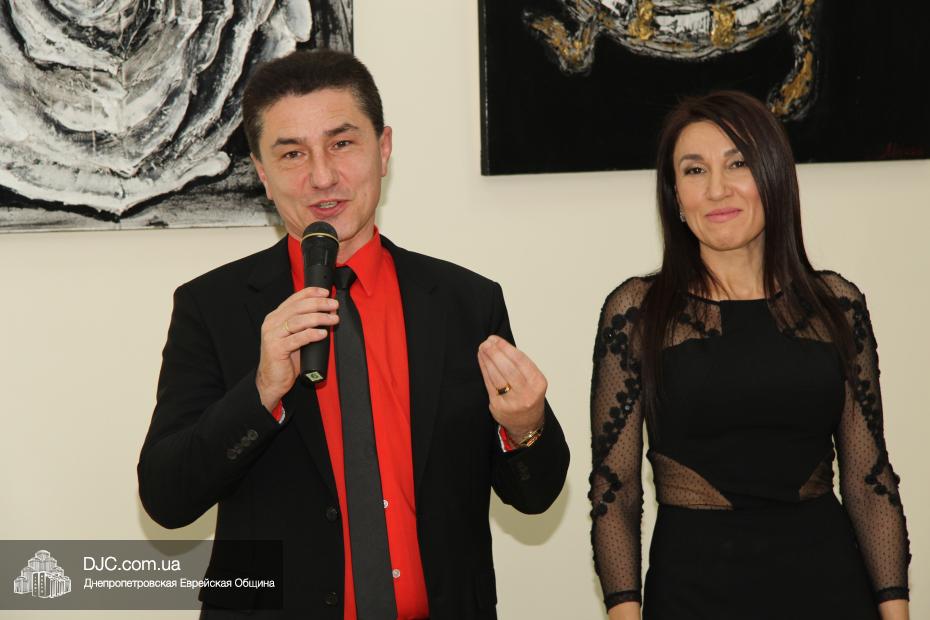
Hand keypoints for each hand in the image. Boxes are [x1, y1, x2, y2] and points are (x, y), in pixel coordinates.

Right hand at [256, 287, 338, 410]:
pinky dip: (311, 334)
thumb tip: (329, 313)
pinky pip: (297, 339)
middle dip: (319, 304)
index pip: (294, 299)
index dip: (310, 293)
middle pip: (298, 308)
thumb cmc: (285, 359)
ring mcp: (272, 336)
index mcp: (276, 317)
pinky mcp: (276, 349)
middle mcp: (272, 323)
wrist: (272, 380)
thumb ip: (307, 325)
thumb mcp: (296, 337)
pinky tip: (322, 333)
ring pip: (298, 321)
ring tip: (332, 319)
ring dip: (318, 318)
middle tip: (334, 305)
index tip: (326, 292)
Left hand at [476, 335, 546, 437]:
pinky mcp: (498, 406)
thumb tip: (500, 345)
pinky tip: (482, 360)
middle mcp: (526, 393)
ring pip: (497, 376)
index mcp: (537, 383)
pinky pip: (489, 384)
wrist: (527, 423)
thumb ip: (520, 365)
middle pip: (508, 368)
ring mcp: (512, 401)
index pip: (520, 361)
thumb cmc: (529, 396)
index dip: (506, 348)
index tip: (496, 339)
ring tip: (483, 348)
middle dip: (495, 353)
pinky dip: (485, 370)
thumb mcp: (533, 381)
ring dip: (488, 360)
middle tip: (487, 343)